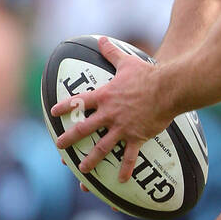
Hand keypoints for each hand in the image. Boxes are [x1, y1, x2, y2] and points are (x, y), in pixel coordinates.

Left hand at [49, 36, 173, 182]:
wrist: (167, 88)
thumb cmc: (147, 75)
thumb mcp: (126, 62)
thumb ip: (111, 52)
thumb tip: (100, 39)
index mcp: (104, 96)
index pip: (79, 102)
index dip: (65, 107)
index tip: (53, 113)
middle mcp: (109, 114)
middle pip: (84, 129)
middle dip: (69, 139)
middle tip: (59, 147)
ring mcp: (122, 127)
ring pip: (102, 147)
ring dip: (91, 160)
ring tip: (83, 171)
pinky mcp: (137, 136)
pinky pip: (130, 156)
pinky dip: (125, 169)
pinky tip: (120, 181)